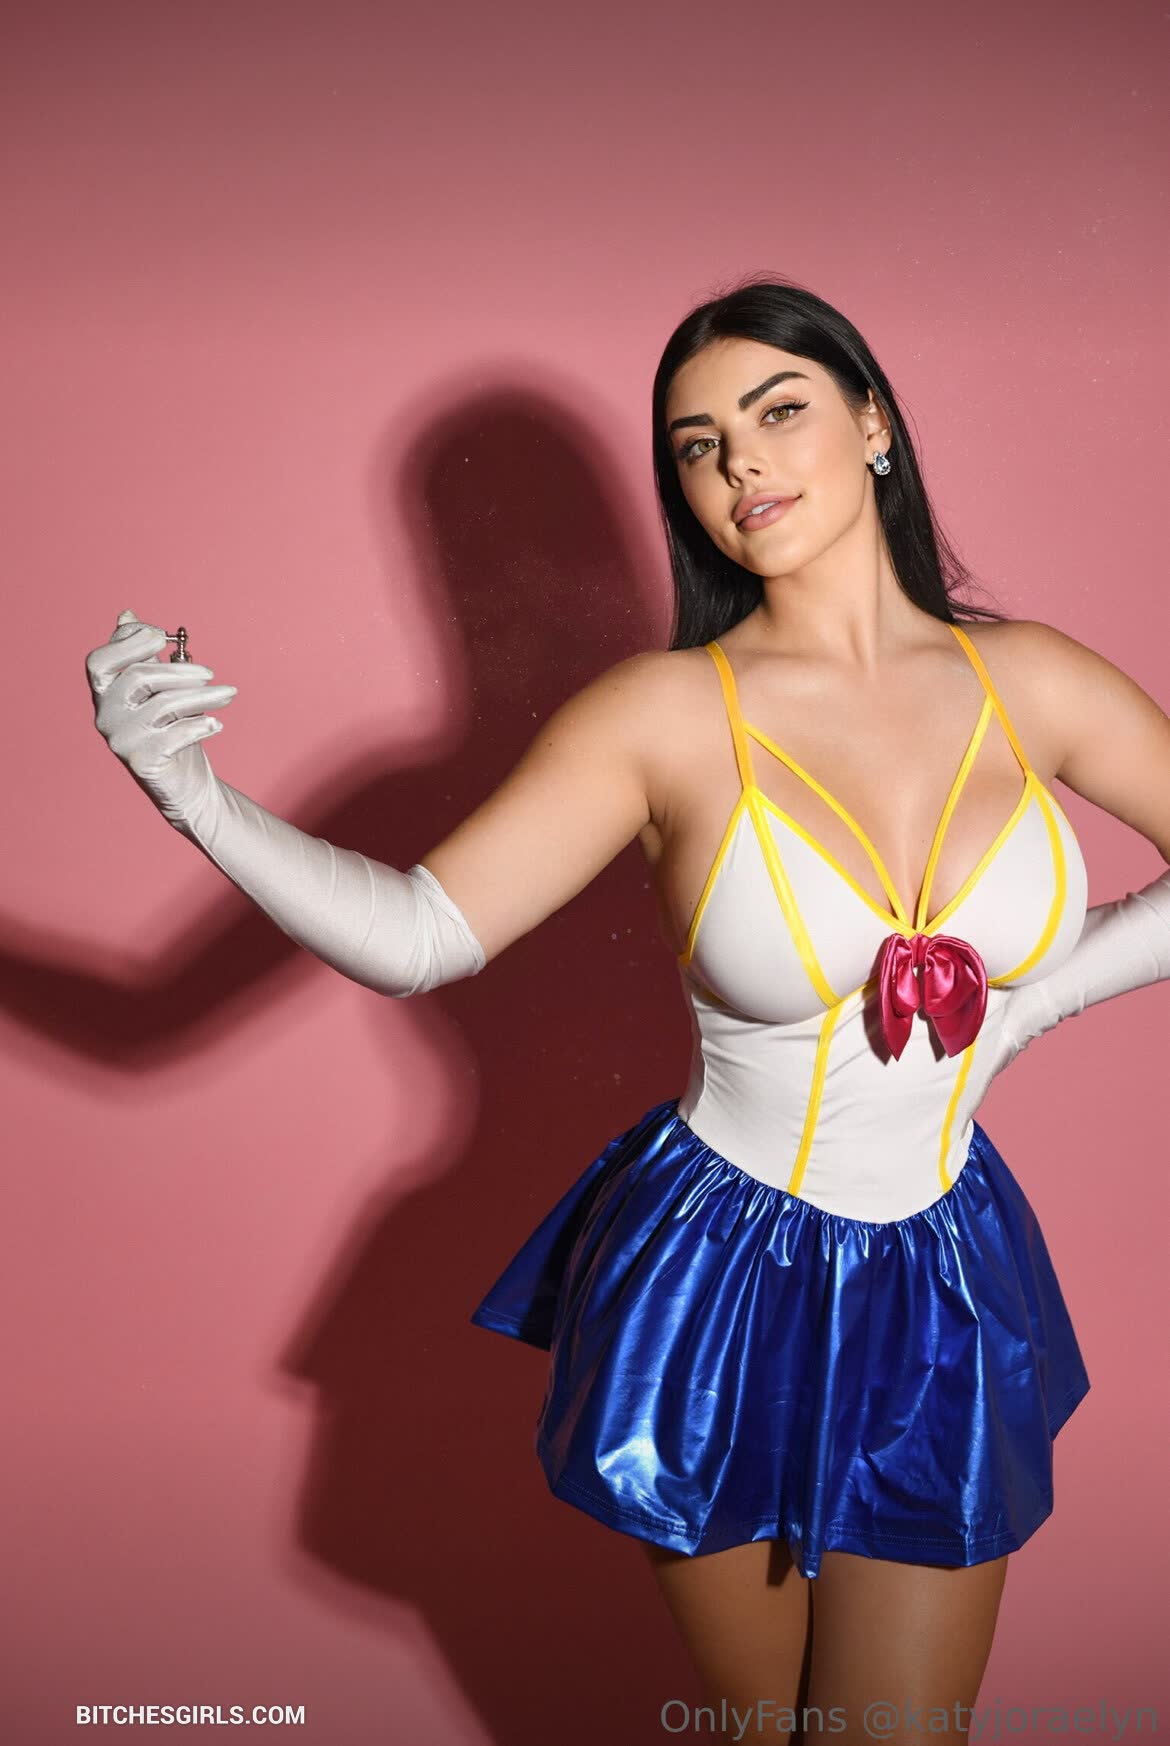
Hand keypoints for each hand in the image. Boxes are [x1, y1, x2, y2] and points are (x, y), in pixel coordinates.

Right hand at [85, 608, 238, 829]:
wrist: (185, 784)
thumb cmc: (172, 730)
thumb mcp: (158, 687)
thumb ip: (142, 655)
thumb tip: (128, 615)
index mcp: (104, 694)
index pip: (101, 660)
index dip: (130, 642)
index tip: (163, 636)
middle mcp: (105, 716)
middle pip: (139, 677)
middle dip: (181, 670)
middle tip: (211, 673)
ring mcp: (121, 740)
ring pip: (164, 704)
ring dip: (205, 696)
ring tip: (229, 695)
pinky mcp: (142, 761)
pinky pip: (175, 735)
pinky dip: (200, 725)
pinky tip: (216, 724)